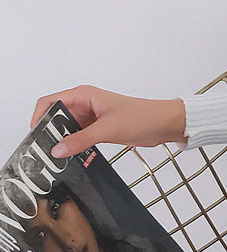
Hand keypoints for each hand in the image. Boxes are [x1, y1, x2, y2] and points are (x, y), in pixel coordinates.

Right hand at [30, 84, 187, 158]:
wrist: (165, 124)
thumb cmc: (143, 116)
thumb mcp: (107, 129)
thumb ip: (80, 140)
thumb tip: (57, 149)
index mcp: (85, 95)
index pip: (50, 102)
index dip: (39, 117)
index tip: (36, 136)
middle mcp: (86, 104)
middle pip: (56, 117)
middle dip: (50, 132)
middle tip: (46, 150)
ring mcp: (92, 117)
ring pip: (68, 129)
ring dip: (64, 141)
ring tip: (59, 156)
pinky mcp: (100, 129)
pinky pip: (80, 137)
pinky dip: (75, 145)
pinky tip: (73, 155)